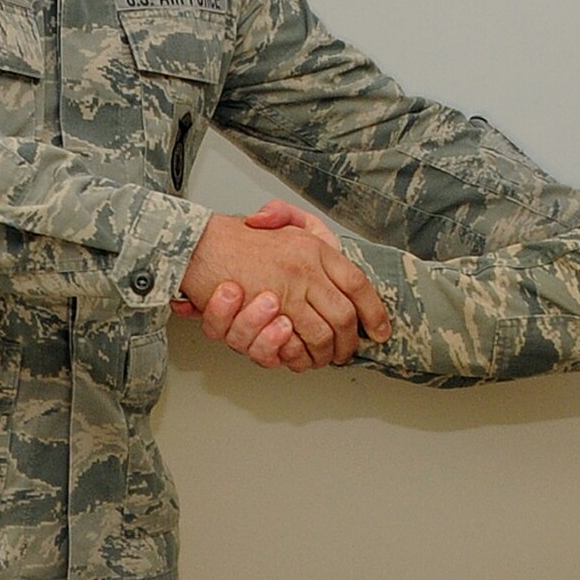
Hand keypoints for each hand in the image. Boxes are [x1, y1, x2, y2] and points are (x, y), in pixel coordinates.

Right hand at [178, 208, 389, 367]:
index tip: (381, 330)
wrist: (199, 245)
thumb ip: (303, 223)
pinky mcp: (264, 315)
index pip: (358, 284)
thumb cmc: (237, 239)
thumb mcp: (280, 220)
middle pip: (345, 317)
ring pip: (321, 336)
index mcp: (315, 249)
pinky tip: (298, 356)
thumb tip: (332, 245)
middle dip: (349, 343)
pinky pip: (291, 346)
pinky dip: (296, 356)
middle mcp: (306, 270)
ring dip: (323, 355)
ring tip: (322, 358)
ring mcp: (286, 293)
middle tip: (346, 353)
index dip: (375, 312)